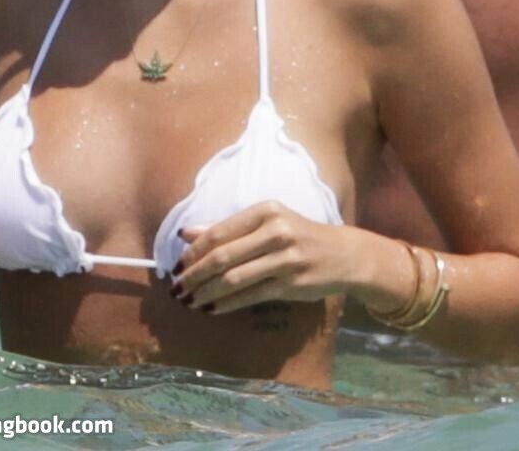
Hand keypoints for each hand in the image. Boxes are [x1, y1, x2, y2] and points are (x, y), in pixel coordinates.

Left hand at [168, 201, 348, 313]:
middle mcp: (276, 231)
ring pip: (234, 279)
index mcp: (265, 211)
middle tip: (176, 288)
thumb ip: (228, 228)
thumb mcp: (266, 223)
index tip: (176, 266)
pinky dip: (227, 304)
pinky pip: (250, 296)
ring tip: (190, 301)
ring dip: (206, 293)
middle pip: (223, 256)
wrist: (343, 254)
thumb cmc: (298, 235)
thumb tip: (186, 234)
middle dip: (194, 275)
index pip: (219, 232)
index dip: (193, 252)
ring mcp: (286, 258)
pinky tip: (213, 308)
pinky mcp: (292, 284)